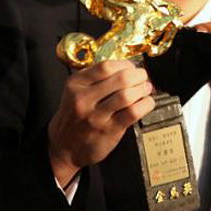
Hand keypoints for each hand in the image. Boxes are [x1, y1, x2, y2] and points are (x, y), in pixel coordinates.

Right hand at [47, 60, 154, 186]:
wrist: (63, 146)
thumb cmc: (74, 116)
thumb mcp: (76, 91)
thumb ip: (96, 78)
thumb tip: (126, 67)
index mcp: (76, 83)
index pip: (106, 66)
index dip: (125, 64)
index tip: (132, 67)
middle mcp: (84, 98)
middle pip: (120, 79)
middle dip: (138, 75)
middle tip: (142, 77)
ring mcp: (95, 116)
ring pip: (127, 95)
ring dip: (142, 89)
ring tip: (145, 89)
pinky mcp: (108, 130)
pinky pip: (132, 113)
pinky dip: (145, 105)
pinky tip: (146, 103)